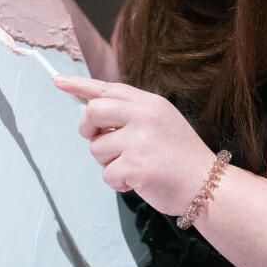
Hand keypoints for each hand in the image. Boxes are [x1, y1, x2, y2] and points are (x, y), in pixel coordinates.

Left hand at [53, 74, 216, 216]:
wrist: (208, 186)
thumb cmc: (182, 157)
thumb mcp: (163, 122)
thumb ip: (132, 114)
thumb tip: (93, 113)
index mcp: (150, 103)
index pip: (108, 88)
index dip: (79, 85)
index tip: (58, 81)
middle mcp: (144, 116)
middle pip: (92, 112)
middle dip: (88, 129)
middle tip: (99, 140)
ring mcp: (139, 140)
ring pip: (96, 149)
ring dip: (108, 162)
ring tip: (134, 166)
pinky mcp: (135, 166)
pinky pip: (107, 174)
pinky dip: (118, 182)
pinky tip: (139, 181)